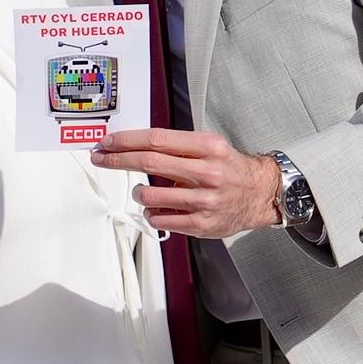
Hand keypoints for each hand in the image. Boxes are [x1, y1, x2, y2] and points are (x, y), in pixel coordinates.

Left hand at [95, 126, 284, 241]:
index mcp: (208, 148)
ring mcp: (204, 201)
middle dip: (118, 160)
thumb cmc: (231, 168)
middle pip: (149, 162)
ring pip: (150, 195)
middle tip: (101, 158)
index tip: (108, 142)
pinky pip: (161, 219)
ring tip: (143, 190)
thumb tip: (136, 145)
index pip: (157, 140)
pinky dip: (152, 213)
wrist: (260, 194)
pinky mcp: (201, 224)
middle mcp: (207, 173)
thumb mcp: (211, 146)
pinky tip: (159, 208)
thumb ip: (178, 146)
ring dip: (138, 192)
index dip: (127, 141)